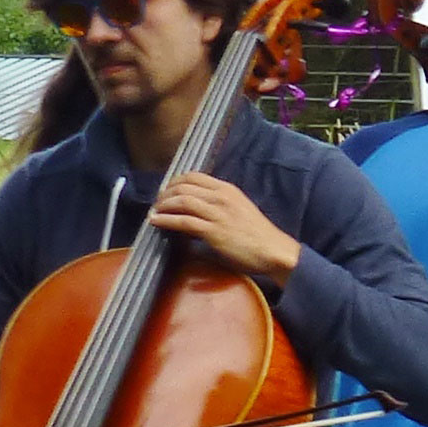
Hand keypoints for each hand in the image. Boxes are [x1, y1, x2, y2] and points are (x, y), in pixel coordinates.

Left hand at [152, 171, 301, 283]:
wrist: (274, 250)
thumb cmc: (258, 234)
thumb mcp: (239, 210)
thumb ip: (219, 206)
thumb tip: (196, 210)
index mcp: (227, 190)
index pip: (194, 176)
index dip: (175, 182)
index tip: (166, 190)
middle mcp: (221, 197)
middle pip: (184, 186)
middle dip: (165, 193)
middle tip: (157, 202)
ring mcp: (217, 213)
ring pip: (181, 201)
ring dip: (162, 205)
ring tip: (154, 212)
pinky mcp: (214, 231)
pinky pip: (183, 221)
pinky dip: (166, 219)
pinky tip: (156, 221)